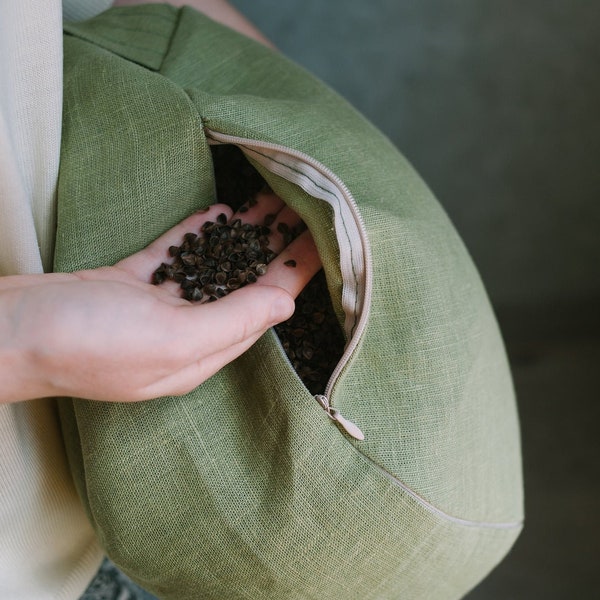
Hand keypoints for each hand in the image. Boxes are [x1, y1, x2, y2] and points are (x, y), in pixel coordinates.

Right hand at [0, 199, 320, 402]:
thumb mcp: (169, 338)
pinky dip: (199, 233)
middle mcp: (184, 332)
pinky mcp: (129, 282)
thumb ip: (231, 321)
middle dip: (274, 250)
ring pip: (211, 266)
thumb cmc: (85, 343)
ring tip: (272, 203)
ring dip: (242, 236)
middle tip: (303, 212)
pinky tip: (223, 212)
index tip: (321, 242)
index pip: (261, 309)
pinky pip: (174, 254)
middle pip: (242, 286)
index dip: (293, 275)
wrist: (8, 331)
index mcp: (200, 352)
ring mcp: (155, 307)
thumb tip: (286, 303)